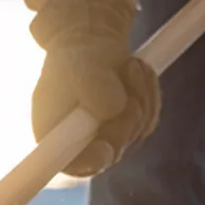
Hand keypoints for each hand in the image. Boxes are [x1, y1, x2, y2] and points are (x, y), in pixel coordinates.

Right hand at [32, 39, 160, 177]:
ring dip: (141, 95)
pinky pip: (149, 121)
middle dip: (126, 113)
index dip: (92, 160)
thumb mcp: (80, 63)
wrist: (92, 40)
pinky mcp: (127, 130)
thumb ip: (92, 86)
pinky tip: (139, 72)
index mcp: (55, 137)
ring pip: (136, 134)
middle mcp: (79, 145)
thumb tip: (113, 109)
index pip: (72, 165)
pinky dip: (149, 94)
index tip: (106, 143)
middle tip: (128, 75)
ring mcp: (105, 139)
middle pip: (112, 152)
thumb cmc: (77, 54)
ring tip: (131, 64)